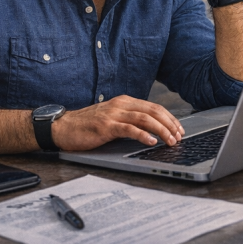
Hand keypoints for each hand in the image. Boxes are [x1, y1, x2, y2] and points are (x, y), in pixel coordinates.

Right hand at [51, 95, 184, 150]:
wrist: (63, 127)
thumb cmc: (87, 125)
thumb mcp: (113, 118)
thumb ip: (130, 120)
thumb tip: (152, 130)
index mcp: (125, 101)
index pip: (154, 107)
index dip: (169, 118)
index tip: (179, 128)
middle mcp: (121, 105)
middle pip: (153, 111)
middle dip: (170, 124)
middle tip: (179, 136)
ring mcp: (113, 114)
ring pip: (144, 119)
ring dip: (161, 130)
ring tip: (170, 140)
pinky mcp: (106, 126)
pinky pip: (128, 129)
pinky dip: (142, 135)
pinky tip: (151, 141)